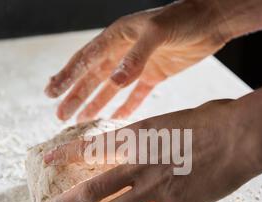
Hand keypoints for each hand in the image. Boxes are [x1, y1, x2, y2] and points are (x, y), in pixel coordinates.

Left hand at [41, 99, 261, 201]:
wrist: (239, 135)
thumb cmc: (212, 119)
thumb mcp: (174, 118)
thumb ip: (156, 132)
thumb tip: (153, 137)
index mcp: (137, 136)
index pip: (91, 148)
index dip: (66, 155)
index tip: (47, 160)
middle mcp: (138, 164)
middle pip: (93, 187)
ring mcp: (154, 188)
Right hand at [45, 0, 230, 121]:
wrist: (211, 21)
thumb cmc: (182, 19)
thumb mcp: (157, 33)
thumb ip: (135, 57)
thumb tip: (113, 80)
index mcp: (117, 37)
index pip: (86, 59)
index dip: (67, 76)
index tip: (50, 92)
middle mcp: (123, 52)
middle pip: (93, 77)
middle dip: (76, 96)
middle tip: (60, 115)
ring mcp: (138, 65)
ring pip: (111, 88)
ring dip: (95, 104)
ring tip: (80, 121)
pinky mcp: (155, 74)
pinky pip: (136, 95)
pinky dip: (125, 107)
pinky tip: (115, 119)